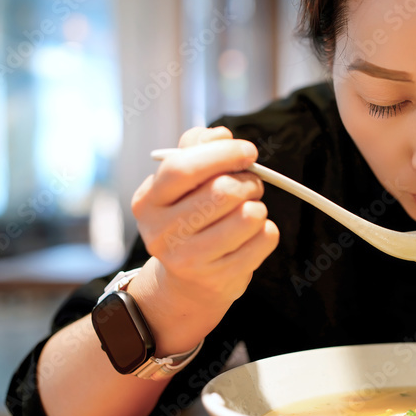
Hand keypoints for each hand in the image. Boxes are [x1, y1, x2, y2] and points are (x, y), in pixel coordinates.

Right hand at [131, 126, 279, 316]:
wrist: (188, 281)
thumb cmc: (189, 218)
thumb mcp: (182, 184)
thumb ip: (197, 149)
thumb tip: (221, 135)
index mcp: (148, 201)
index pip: (183, 168)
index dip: (222, 153)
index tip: (248, 151)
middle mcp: (161, 232)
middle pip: (223, 191)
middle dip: (248, 182)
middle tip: (251, 185)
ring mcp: (189, 259)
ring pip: (248, 216)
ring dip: (258, 207)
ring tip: (248, 211)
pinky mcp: (219, 278)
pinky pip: (264, 240)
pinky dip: (267, 230)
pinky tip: (252, 235)